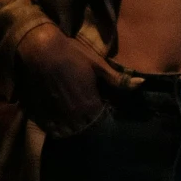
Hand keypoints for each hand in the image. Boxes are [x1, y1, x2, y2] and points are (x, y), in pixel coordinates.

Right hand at [14, 24, 137, 136]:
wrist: (39, 48)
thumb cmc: (71, 53)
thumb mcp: (97, 64)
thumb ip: (118, 79)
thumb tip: (141, 84)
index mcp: (89, 104)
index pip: (101, 124)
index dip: (103, 118)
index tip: (104, 110)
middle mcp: (73, 115)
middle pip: (85, 131)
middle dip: (89, 126)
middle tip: (89, 114)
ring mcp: (56, 116)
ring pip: (68, 132)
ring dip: (73, 128)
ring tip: (75, 118)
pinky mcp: (40, 114)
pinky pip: (51, 129)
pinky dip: (56, 128)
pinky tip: (59, 118)